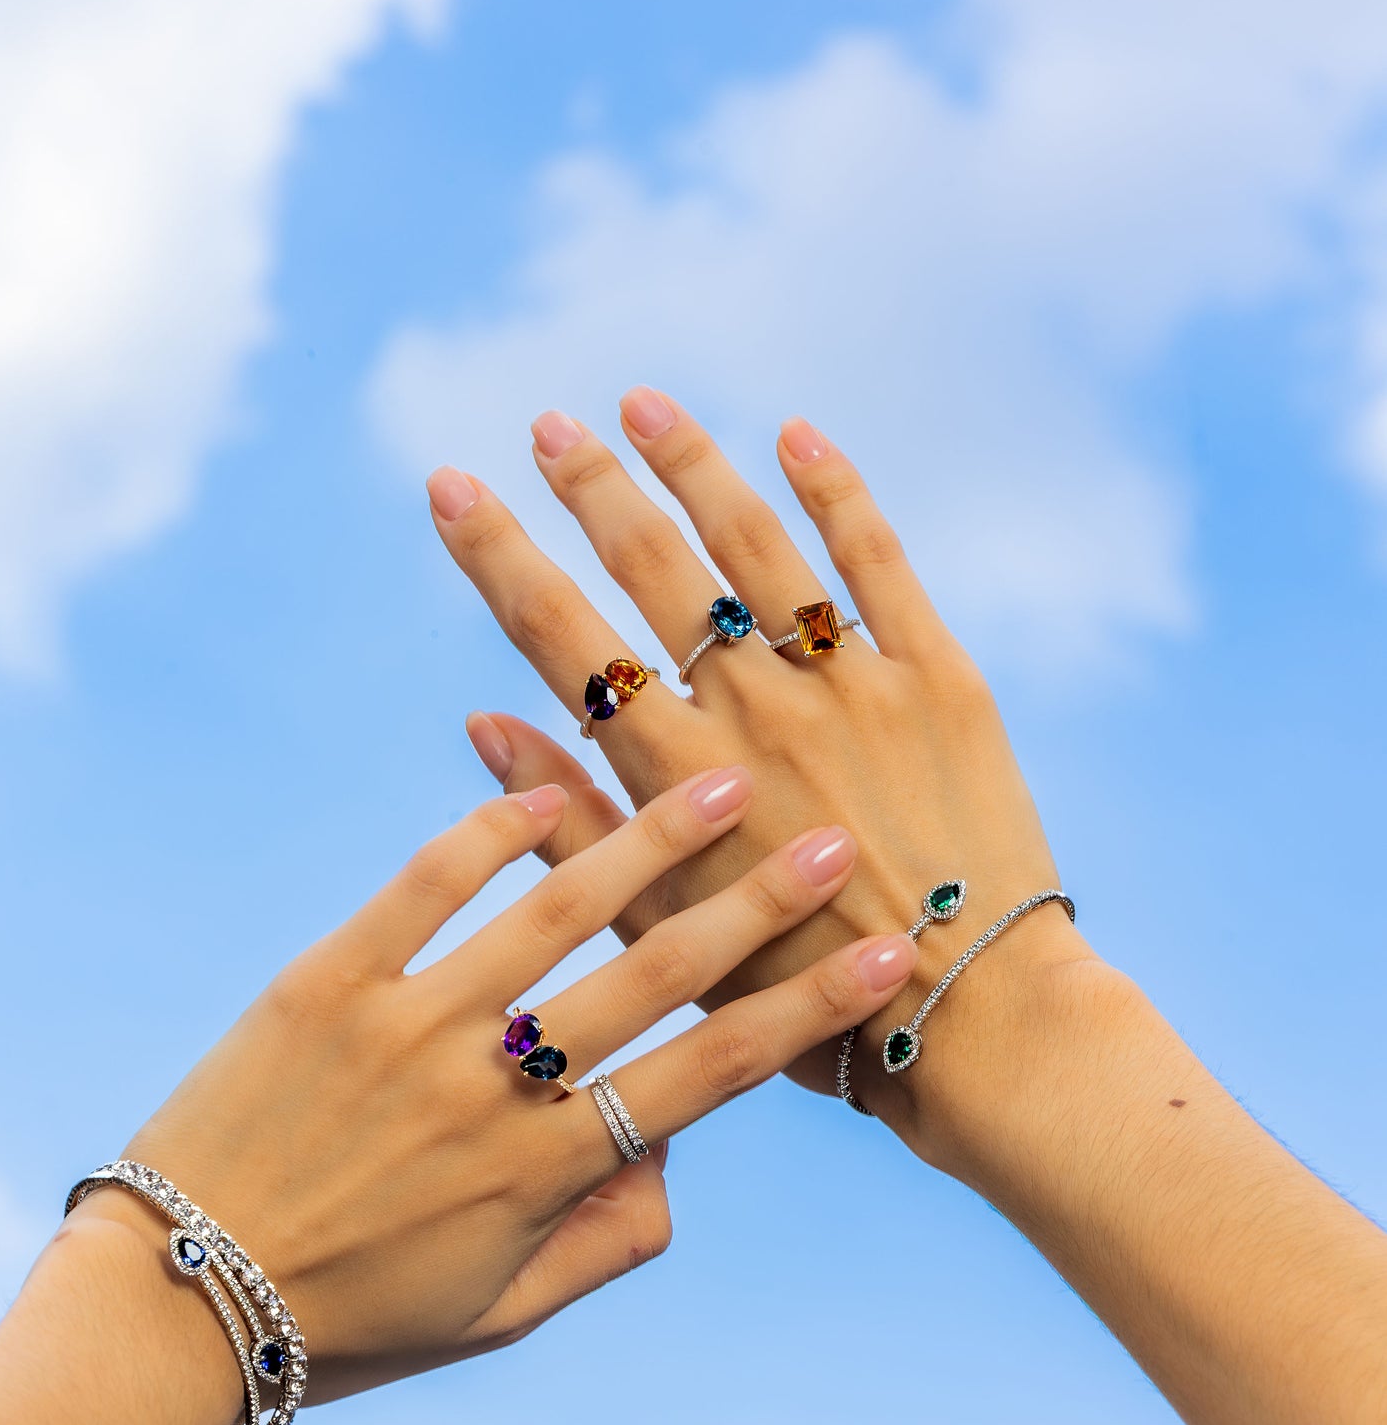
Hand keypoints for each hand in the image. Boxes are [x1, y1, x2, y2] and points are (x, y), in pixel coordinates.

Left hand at [73, 768, 914, 1421]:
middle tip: (839, 845)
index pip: (707, 1078)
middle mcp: (489, 1088)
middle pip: (652, 979)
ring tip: (723, 785)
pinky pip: (424, 885)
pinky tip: (547, 793)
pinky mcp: (326, 979)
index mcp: (541, 1174)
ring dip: (648, 843)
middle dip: (757, 908)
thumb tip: (677, 1151)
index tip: (892, 965)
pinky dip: (491, 832)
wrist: (169, 1304)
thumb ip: (606, 1240)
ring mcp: (406, 1023)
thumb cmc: (348, 1320)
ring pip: (552, 911)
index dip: (808, 1016)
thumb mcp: (498, 1316)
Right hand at [428, 397, 1096, 1147]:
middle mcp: (756, 713)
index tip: (451, 486)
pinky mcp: (941, 679)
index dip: (498, 554)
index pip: (561, 636)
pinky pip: (879, 563)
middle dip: (589, 487)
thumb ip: (571, 826)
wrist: (973, 1020)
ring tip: (644, 403)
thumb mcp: (663, 932)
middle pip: (652, 568)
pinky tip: (795, 435)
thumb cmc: (804, 1002)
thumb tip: (483, 724)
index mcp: (677, 776)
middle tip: (547, 424)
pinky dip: (837, 494)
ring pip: (757, 544)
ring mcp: (852, 686)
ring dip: (693, 466)